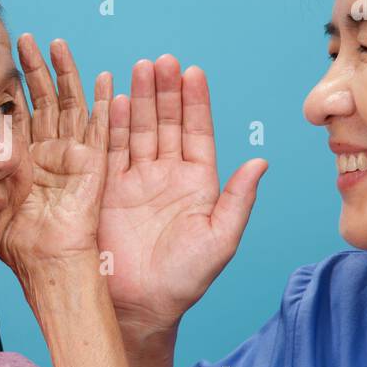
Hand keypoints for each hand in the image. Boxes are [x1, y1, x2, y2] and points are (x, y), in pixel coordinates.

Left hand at [0, 34, 111, 277]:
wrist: (49, 264)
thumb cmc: (20, 244)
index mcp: (25, 159)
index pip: (19, 113)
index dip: (12, 86)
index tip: (0, 57)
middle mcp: (50, 152)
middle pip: (44, 100)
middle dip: (34, 68)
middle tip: (23, 38)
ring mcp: (73, 156)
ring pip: (70, 104)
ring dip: (65, 73)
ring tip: (56, 44)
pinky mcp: (93, 165)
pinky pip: (102, 129)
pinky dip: (105, 104)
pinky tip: (105, 78)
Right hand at [99, 56, 266, 341]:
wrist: (139, 306)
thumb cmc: (185, 279)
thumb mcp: (220, 239)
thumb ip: (238, 200)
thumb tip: (261, 163)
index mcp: (198, 183)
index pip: (197, 133)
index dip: (195, 103)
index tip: (193, 72)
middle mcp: (166, 175)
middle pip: (165, 123)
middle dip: (164, 91)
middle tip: (161, 61)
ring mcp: (134, 180)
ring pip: (137, 130)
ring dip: (138, 99)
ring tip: (137, 70)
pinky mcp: (105, 190)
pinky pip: (108, 150)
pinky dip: (110, 124)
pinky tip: (112, 98)